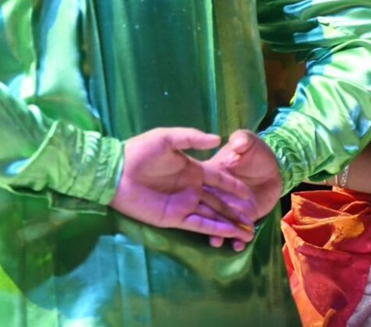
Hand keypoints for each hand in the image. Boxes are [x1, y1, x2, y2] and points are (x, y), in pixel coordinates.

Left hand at [110, 127, 255, 243]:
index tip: (250, 193)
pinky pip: (199, 225)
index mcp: (193, 170)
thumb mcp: (166, 138)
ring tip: (248, 231)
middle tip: (254, 218)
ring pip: (213, 215)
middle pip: (220, 200)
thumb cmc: (140, 152)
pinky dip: (215, 229)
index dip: (235, 186)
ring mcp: (184, 204)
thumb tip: (218, 139)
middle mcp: (192, 189)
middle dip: (237, 209)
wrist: (116, 173)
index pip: (219, 179)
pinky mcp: (174, 218)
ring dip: (230, 223)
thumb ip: (192, 138)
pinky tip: (229, 232)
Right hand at [205, 129, 284, 250]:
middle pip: (207, 210)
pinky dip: (234, 238)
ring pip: (219, 223)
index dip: (195, 198)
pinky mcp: (242, 216)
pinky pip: (235, 229)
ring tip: (220, 244)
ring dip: (218, 235)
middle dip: (206, 224)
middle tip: (208, 237)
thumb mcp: (248, 141)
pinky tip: (237, 245)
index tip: (192, 210)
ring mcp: (228, 207)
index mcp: (211, 174)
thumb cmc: (256, 151)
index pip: (201, 187)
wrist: (275, 166)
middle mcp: (216, 193)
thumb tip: (237, 144)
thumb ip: (242, 140)